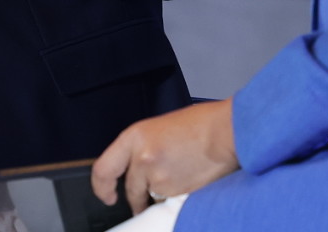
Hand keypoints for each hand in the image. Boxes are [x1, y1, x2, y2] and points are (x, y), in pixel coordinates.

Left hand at [91, 99, 238, 214]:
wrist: (226, 132)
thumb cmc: (201, 125)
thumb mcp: (160, 128)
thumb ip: (143, 147)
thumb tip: (136, 166)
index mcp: (135, 137)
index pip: (103, 169)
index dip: (101, 187)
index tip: (106, 195)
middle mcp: (142, 158)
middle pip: (130, 189)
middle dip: (138, 198)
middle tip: (147, 197)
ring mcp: (159, 178)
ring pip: (151, 196)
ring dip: (160, 194)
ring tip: (179, 176)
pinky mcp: (176, 193)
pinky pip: (169, 202)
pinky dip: (176, 197)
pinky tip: (188, 181)